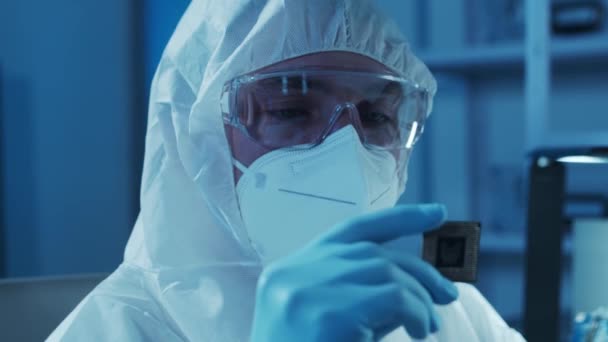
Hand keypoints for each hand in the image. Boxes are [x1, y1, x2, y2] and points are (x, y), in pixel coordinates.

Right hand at [250, 204, 458, 340]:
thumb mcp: (331, 321)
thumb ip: (365, 296)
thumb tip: (419, 286)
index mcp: (293, 268)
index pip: (350, 230)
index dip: (398, 218)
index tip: (438, 214)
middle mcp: (297, 270)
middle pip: (373, 253)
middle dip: (419, 271)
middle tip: (448, 294)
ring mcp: (308, 289)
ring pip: (387, 272)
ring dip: (419, 298)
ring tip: (427, 325)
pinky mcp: (327, 313)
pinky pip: (392, 297)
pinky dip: (415, 311)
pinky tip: (417, 331)